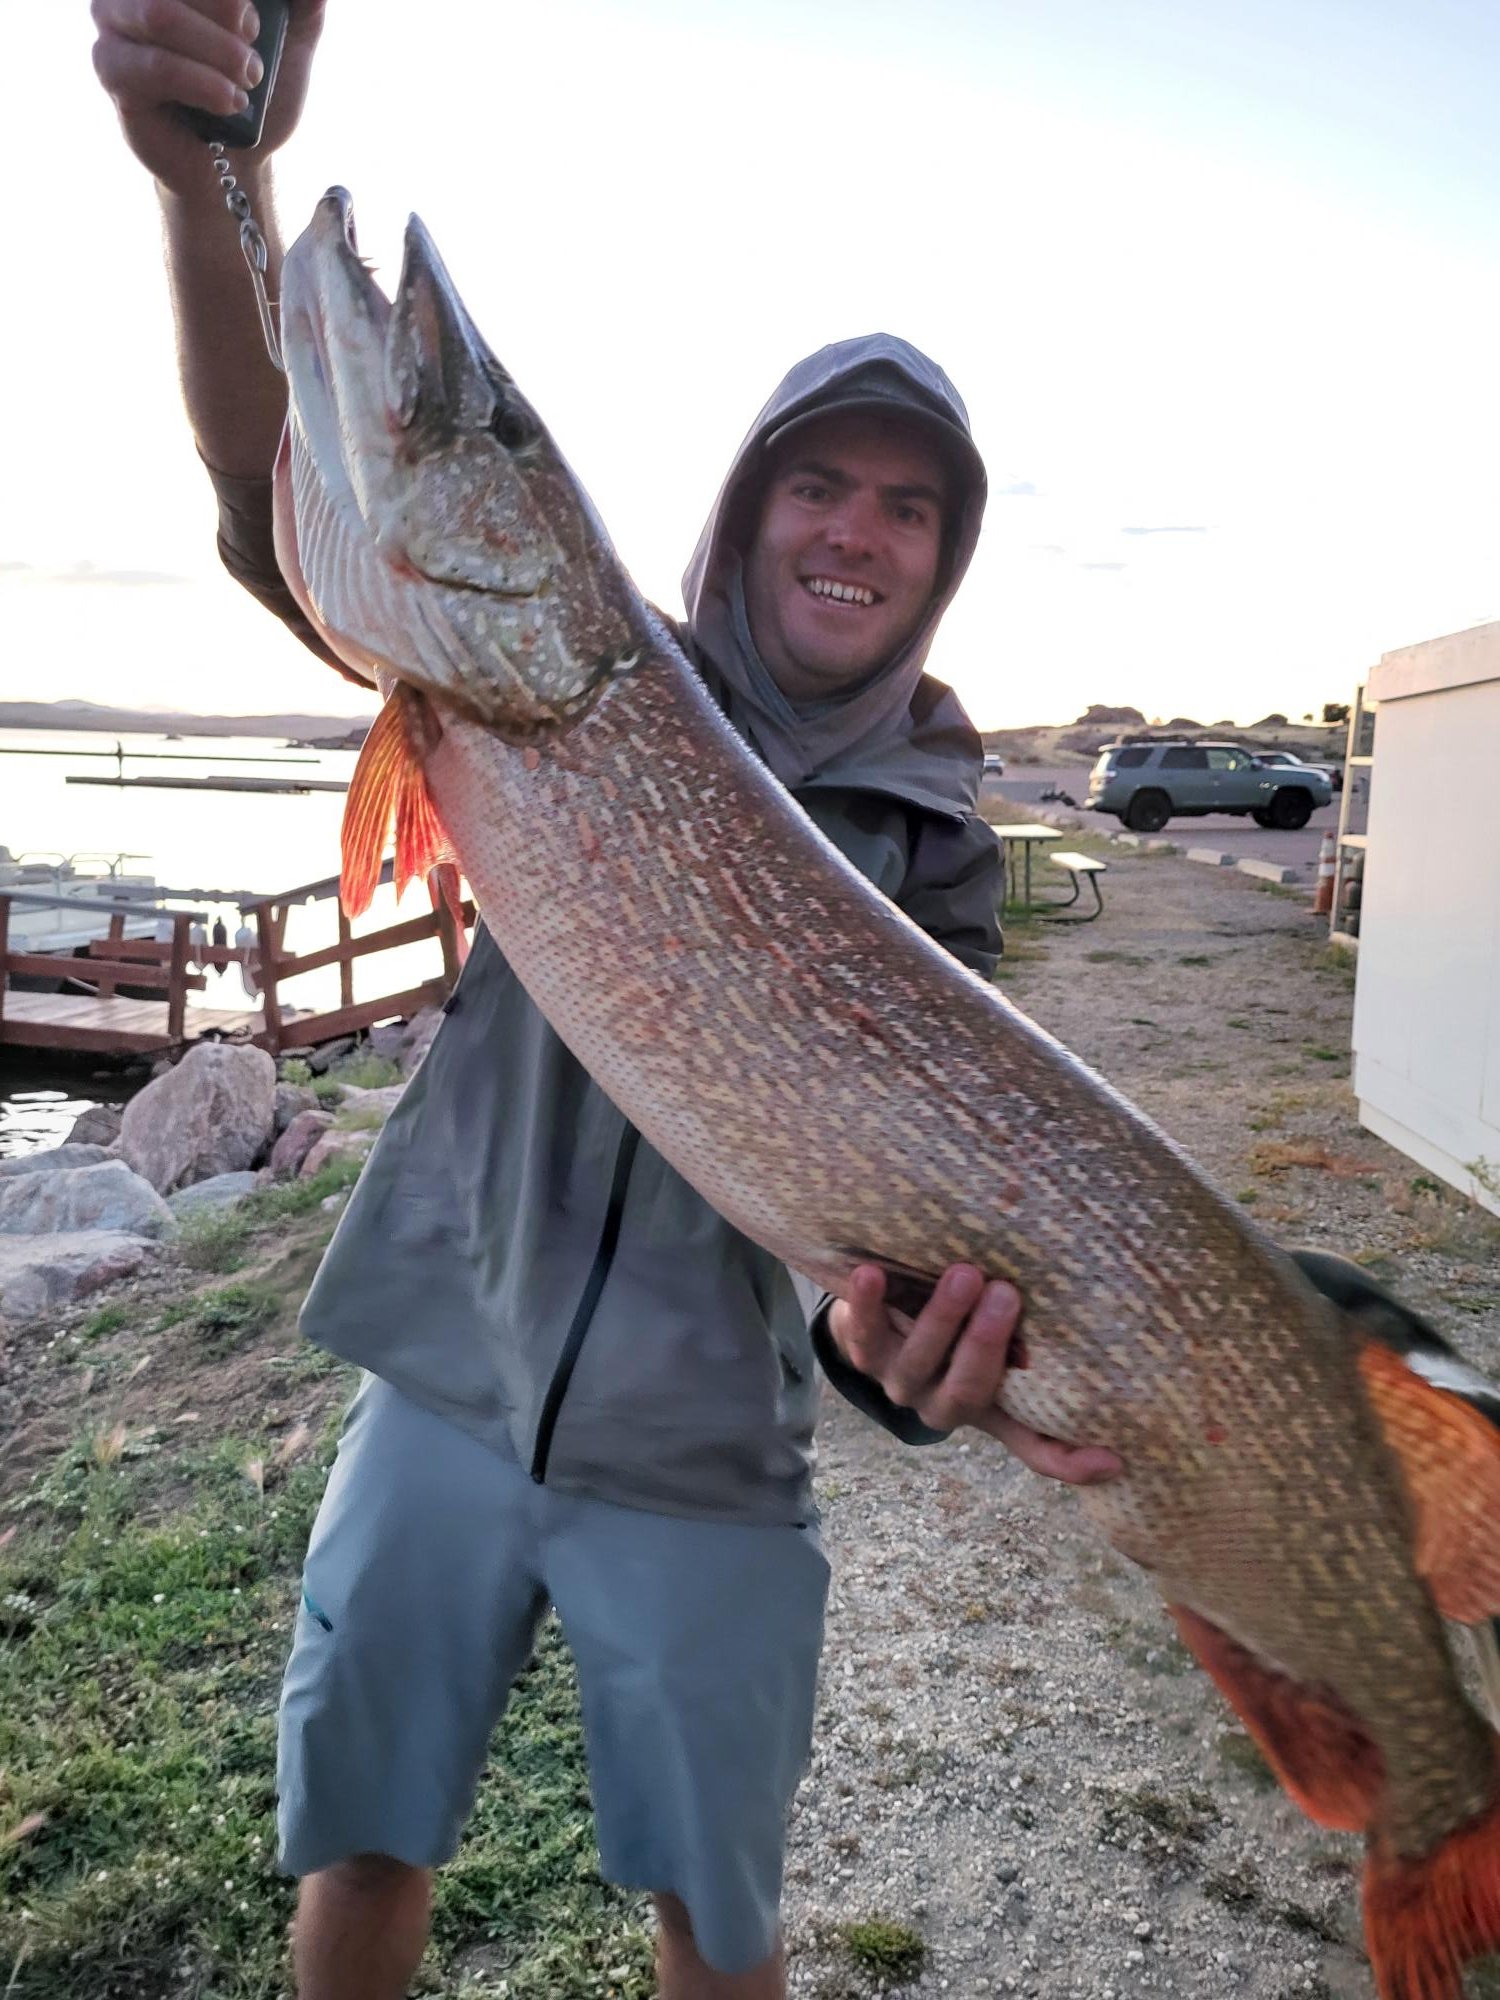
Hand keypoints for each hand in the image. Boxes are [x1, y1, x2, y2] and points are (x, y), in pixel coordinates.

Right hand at [92, 0, 327, 193]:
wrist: (237, 160)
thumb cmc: (257, 91)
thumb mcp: (291, 42)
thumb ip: (300, 7)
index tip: (256, 25)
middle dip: (229, 12)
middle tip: (256, 58)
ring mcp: (114, 26)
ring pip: (162, 14)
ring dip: (219, 51)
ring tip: (249, 82)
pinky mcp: (112, 72)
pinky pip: (157, 66)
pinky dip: (203, 84)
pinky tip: (230, 103)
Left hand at [828, 1264, 1122, 1485]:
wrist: (880, 1322)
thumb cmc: (954, 1333)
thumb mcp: (1000, 1349)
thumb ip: (1034, 1347)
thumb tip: (1103, 1337)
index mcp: (986, 1410)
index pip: (1034, 1445)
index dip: (1070, 1460)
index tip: (1111, 1457)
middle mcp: (941, 1405)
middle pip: (967, 1388)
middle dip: (985, 1343)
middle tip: (1007, 1294)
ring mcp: (899, 1381)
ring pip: (917, 1362)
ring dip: (940, 1318)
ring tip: (963, 1274)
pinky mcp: (861, 1352)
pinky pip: (860, 1333)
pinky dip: (865, 1305)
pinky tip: (871, 1274)